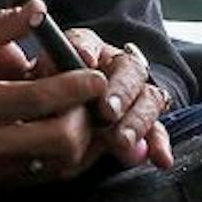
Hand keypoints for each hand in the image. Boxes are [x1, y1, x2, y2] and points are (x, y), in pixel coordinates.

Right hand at [0, 1, 113, 186]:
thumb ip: (3, 25)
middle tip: (89, 100)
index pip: (38, 99)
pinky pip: (48, 176)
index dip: (74, 87)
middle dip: (84, 119)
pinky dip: (67, 157)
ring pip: (60, 165)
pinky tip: (69, 135)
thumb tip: (41, 9)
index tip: (96, 76)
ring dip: (82, 140)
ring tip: (83, 116)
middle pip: (58, 141)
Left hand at [52, 27, 174, 170]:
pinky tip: (160, 158)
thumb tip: (74, 59)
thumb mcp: (40, 76)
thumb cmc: (47, 91)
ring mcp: (135, 96)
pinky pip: (156, 132)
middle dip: (120, 92)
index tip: (85, 63)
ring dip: (137, 121)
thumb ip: (50, 66)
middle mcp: (119, 69)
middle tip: (107, 112)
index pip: (91, 44)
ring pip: (148, 100)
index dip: (89, 53)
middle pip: (130, 72)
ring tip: (122, 141)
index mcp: (91, 50)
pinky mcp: (144, 124)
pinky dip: (158, 145)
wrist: (54, 114)